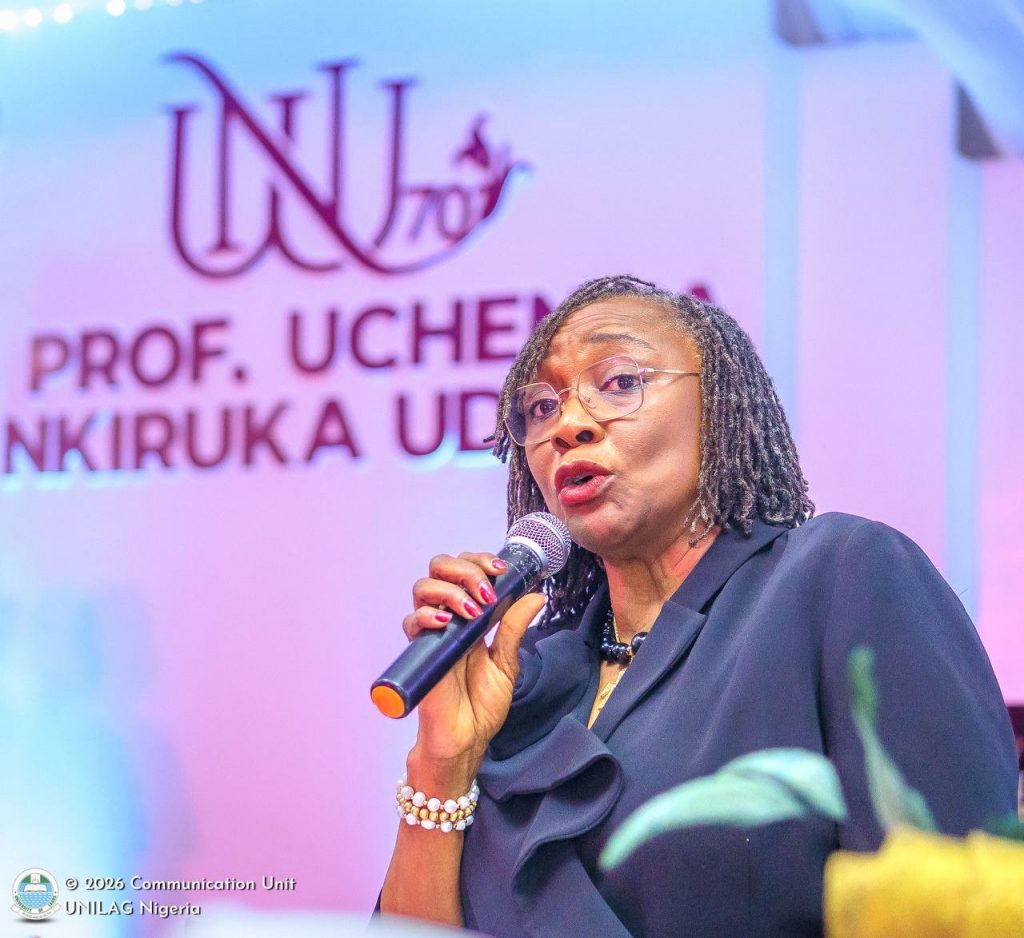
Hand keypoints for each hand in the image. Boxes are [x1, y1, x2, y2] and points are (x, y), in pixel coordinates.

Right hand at [403, 551, 546, 779]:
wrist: (466, 740)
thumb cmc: (482, 706)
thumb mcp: (507, 663)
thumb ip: (515, 628)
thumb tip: (535, 596)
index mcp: (470, 615)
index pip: (465, 569)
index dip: (479, 561)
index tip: (501, 570)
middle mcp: (448, 617)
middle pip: (440, 568)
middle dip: (464, 568)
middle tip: (486, 590)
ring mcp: (432, 633)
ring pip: (423, 587)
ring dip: (450, 590)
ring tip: (472, 611)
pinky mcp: (420, 652)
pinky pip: (411, 622)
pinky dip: (427, 615)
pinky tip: (447, 624)